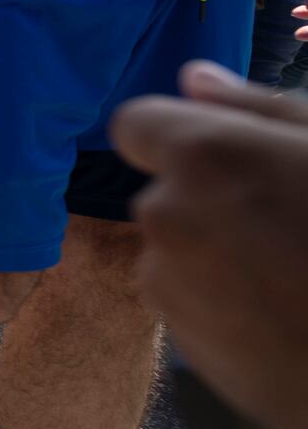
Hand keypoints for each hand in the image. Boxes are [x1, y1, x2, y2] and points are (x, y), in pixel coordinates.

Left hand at [113, 60, 307, 428]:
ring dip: (220, 259)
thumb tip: (194, 80)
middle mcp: (167, 218)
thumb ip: (258, 108)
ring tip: (296, 278)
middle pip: (165, 195)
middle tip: (290, 224)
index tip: (220, 156)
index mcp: (204, 157)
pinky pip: (194, 309)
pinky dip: (228, 310)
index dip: (173, 136)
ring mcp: (171, 288)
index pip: (136, 125)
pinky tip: (288, 321)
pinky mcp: (185, 349)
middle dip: (212, 204)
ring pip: (179, 254)